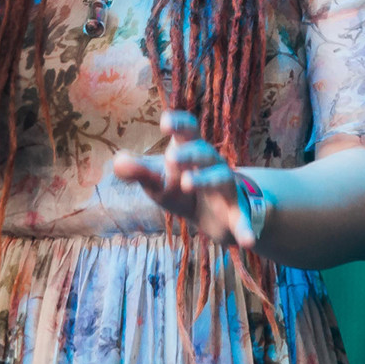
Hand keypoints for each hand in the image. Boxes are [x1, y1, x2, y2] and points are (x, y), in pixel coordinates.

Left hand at [112, 110, 256, 247]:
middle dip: (189, 154)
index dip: (179, 124)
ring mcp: (226, 188)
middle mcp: (212, 164)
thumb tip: (117, 162)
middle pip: (204, 153)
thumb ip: (138, 171)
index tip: (165, 121)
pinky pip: (243, 219)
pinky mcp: (237, 213)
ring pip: (220, 178)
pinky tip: (247, 242)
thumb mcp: (158, 180)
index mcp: (191, 150)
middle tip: (171, 157)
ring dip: (205, 180)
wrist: (213, 215)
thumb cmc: (180, 188)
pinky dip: (246, 229)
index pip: (189, 130)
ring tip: (186, 184)